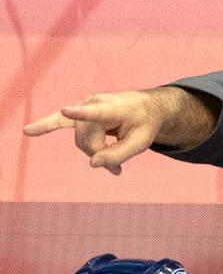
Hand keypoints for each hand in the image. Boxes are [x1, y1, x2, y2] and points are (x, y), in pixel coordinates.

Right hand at [23, 87, 207, 174]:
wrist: (144, 108)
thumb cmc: (144, 124)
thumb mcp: (141, 143)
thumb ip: (119, 155)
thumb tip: (92, 164)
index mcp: (114, 108)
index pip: (95, 113)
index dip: (80, 113)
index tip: (65, 110)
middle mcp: (95, 104)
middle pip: (87, 140)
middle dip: (101, 156)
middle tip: (117, 170)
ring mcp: (84, 106)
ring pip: (79, 141)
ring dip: (93, 153)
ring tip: (112, 164)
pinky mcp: (78, 113)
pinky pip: (58, 121)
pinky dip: (44, 126)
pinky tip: (28, 131)